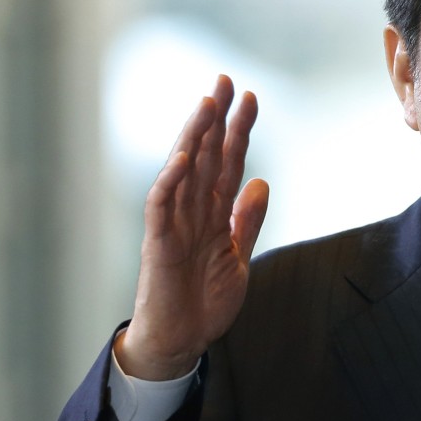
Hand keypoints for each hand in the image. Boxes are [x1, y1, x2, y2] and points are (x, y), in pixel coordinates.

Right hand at [116, 75, 268, 379]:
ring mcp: (174, 222)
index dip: (238, 129)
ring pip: (184, 170)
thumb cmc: (205, 302)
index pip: (227, 160)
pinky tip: (182, 155)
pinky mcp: (158, 242)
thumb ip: (247, 221)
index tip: (251, 97)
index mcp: (214, 211)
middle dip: (216, 118)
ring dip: (194, 136)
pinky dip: (170, 180)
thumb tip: (261, 181)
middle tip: (226, 79)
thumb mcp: (239, 257)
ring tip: (207, 103)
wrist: (182, 341)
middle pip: (205, 154)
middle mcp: (193, 209)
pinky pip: (161, 205)